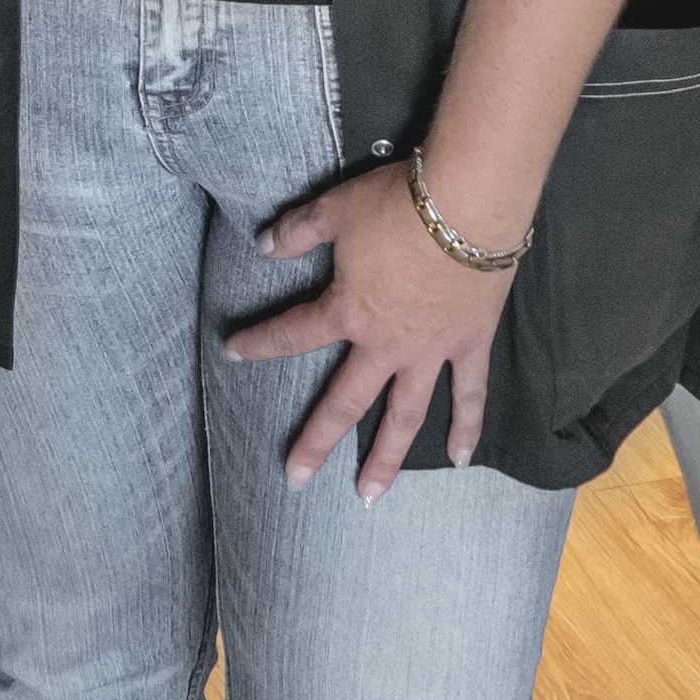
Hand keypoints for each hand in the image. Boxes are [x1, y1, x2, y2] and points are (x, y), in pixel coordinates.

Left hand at [222, 164, 515, 503]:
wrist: (469, 204)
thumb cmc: (398, 206)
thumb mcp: (336, 210)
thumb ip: (298, 231)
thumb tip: (262, 244)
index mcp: (348, 311)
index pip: (293, 334)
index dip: (259, 343)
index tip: (231, 352)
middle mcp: (384, 344)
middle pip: (345, 402)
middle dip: (316, 441)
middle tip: (295, 479)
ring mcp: (429, 351)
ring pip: (404, 416)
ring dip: (386, 458)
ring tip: (369, 495)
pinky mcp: (468, 345)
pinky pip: (468, 394)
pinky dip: (466, 427)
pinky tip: (459, 460)